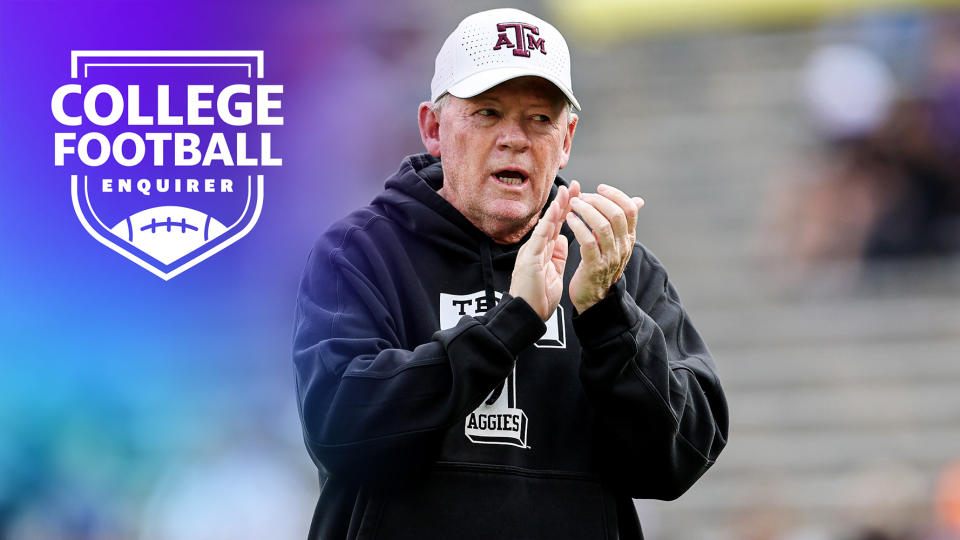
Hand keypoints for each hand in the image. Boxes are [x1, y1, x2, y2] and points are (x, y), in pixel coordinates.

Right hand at [509, 183, 579, 320]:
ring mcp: (532, 252)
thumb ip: (558, 255)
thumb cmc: (538, 298)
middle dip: (564, 202)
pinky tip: (555, 211)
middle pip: (552, 221)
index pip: (557, 226)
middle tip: (575, 185)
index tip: (578, 195)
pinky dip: (547, 223)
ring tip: (566, 191)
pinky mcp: (529, 260)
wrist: (526, 316)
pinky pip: (540, 238)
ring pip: (545, 226)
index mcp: (543, 251)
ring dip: (557, 207)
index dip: (568, 210)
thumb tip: (565, 239)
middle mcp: (536, 248)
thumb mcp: (553, 272)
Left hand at [566, 184, 644, 312]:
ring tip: (573, 204)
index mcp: (628, 238)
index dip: (615, 195)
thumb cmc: (601, 266)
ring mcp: (610, 257)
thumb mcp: (617, 243)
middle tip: (582, 197)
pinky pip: (587, 241)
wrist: (595, 298)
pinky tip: (569, 219)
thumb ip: (623, 222)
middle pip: (616, 214)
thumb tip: (638, 201)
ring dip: (585, 210)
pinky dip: (577, 226)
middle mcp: (623, 247)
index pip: (629, 209)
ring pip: (602, 226)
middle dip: (597, 200)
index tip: (600, 188)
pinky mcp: (594, 266)